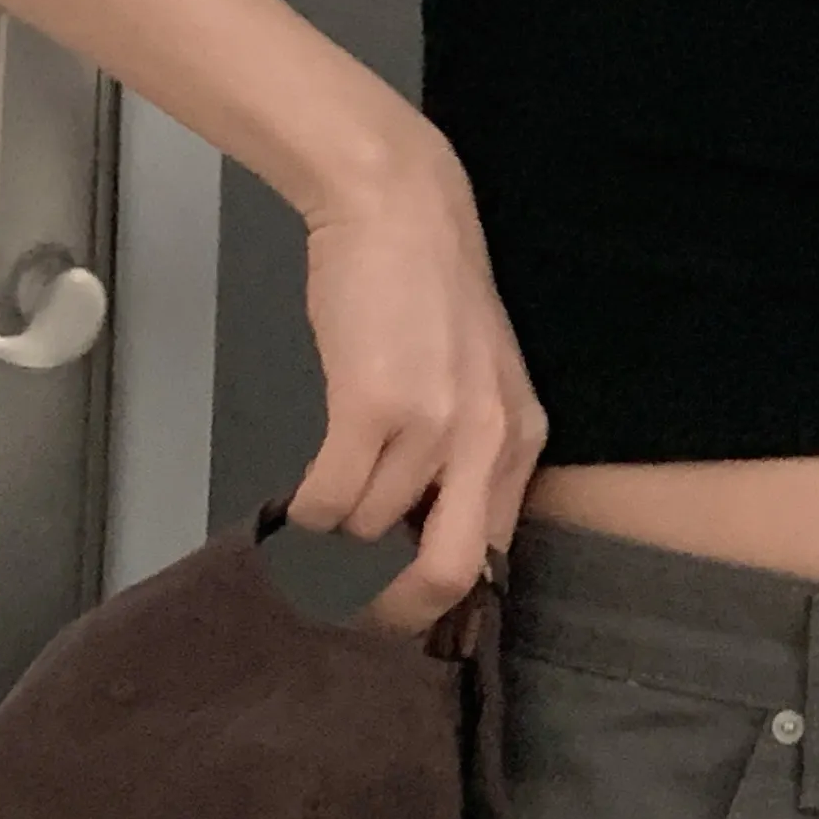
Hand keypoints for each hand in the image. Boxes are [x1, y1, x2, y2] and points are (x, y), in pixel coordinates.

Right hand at [292, 134, 546, 635]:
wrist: (400, 211)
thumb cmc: (429, 293)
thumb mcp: (478, 380)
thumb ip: (467, 453)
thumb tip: (422, 537)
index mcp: (521, 440)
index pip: (494, 557)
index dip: (438, 596)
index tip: (397, 606)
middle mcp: (488, 441)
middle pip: (448, 573)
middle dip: (393, 607)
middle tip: (352, 607)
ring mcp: (433, 426)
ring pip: (369, 533)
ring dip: (334, 537)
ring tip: (317, 517)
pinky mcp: (371, 408)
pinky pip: (328, 501)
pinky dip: (304, 516)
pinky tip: (298, 502)